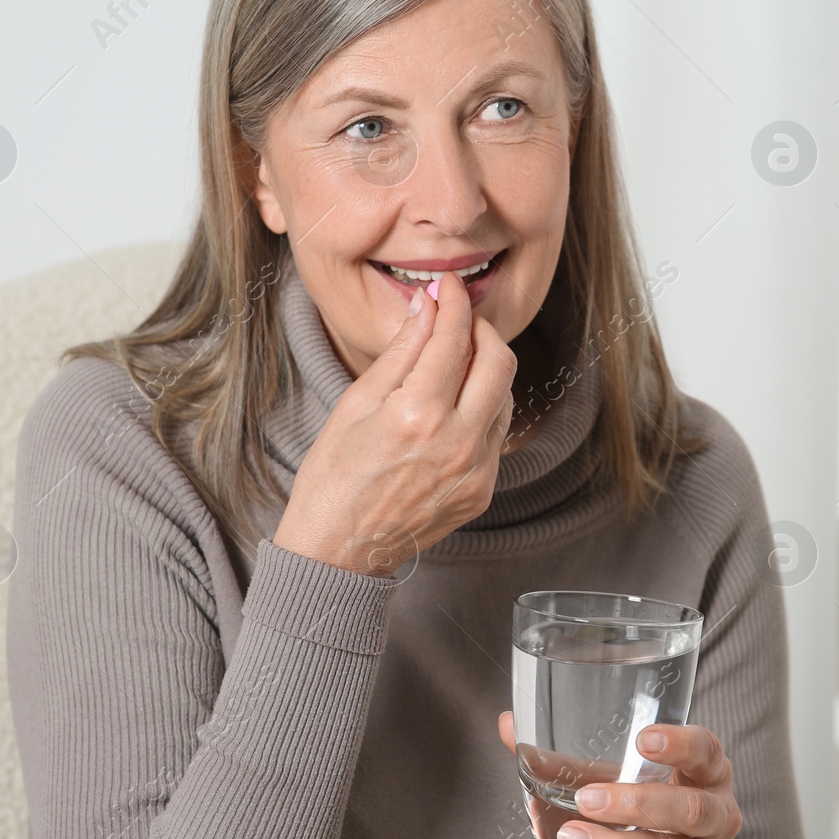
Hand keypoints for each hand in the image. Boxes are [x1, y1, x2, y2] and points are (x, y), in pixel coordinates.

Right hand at [273, 269, 516, 575]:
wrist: (337, 552)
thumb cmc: (333, 476)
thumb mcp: (357, 403)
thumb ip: (402, 351)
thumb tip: (428, 304)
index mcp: (418, 415)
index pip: (453, 338)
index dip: (453, 302)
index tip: (447, 286)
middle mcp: (457, 442)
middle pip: (499, 360)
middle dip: (481, 329)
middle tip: (458, 319)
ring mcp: (476, 470)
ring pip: (505, 395)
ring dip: (486, 369)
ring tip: (452, 362)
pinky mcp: (483, 490)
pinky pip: (497, 432)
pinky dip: (482, 407)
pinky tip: (454, 405)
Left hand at [497, 711, 742, 838]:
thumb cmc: (650, 790)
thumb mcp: (624, 767)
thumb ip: (568, 750)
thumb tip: (507, 725)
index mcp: (709, 770)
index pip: (706, 750)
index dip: (680, 744)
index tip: (644, 738)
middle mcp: (718, 812)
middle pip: (690, 809)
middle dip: (637, 806)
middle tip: (589, 798)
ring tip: (572, 836)